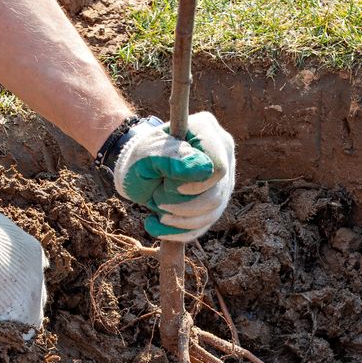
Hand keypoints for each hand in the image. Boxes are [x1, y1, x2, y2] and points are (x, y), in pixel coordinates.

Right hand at [0, 191, 47, 335]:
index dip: (16, 273)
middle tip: (0, 300)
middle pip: (34, 289)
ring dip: (17, 314)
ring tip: (0, 319)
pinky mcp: (28, 315)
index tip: (2, 277)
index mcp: (32, 249)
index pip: (31, 265)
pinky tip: (2, 332)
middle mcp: (39, 272)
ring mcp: (35, 294)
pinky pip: (26, 329)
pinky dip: (16, 333)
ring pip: (31, 309)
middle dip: (19, 295)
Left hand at [111, 112, 235, 241]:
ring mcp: (223, 178)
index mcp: (207, 130)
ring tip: (156, 209)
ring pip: (213, 213)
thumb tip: (204, 169)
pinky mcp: (216, 200)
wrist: (137, 168)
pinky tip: (158, 224)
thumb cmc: (141, 155)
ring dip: (179, 221)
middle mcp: (222, 152)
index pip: (217, 168)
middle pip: (217, 194)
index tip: (167, 186)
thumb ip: (172, 159)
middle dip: (182, 206)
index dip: (195, 185)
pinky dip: (179, 232)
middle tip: (156, 199)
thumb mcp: (147, 154)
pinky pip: (205, 225)